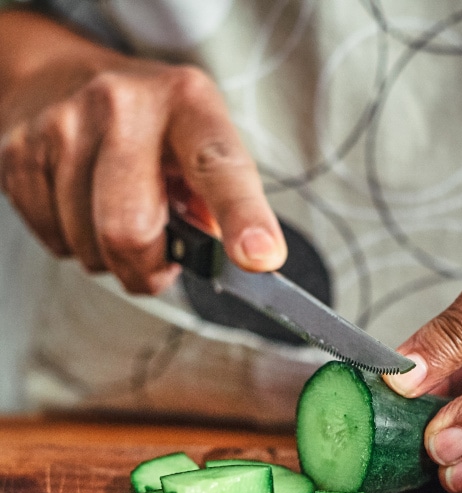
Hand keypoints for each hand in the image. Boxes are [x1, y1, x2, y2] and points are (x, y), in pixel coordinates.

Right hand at [0, 43, 284, 293]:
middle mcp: (121, 106)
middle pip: (129, 231)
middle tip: (160, 262)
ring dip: (111, 258)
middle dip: (148, 270)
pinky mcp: (17, 152)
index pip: (219, 168)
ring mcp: (61, 126)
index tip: (259, 257)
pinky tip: (83, 208)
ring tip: (118, 216)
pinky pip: (55, 241)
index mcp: (187, 104)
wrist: (58, 76)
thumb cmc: (151, 127)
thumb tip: (235, 260)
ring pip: (89, 247)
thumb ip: (225, 203)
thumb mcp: (202, 143)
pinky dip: (75, 243)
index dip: (242, 218)